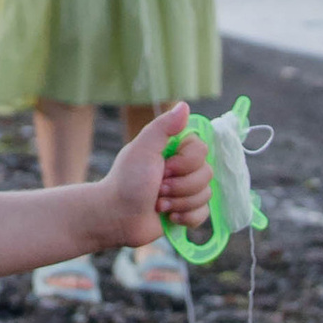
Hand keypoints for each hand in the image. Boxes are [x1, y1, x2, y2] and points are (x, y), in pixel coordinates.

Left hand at [98, 101, 211, 252]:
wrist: (116, 217)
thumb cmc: (126, 181)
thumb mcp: (143, 149)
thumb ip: (163, 126)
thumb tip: (185, 105)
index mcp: (174, 150)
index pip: (202, 150)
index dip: (186, 163)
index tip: (163, 168)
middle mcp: (182, 168)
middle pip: (207, 174)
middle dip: (180, 186)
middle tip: (157, 189)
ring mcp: (185, 190)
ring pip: (206, 195)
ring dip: (179, 202)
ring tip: (158, 204)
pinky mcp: (186, 211)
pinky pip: (203, 213)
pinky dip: (186, 217)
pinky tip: (169, 217)